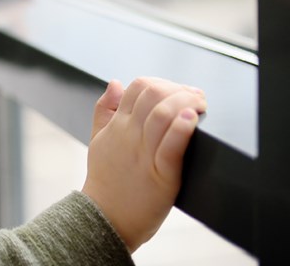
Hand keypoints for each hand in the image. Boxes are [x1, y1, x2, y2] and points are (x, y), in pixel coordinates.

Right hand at [81, 77, 207, 252]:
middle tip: (197, 98)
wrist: (105, 219)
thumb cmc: (106, 181)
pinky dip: (182, 129)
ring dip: (185, 102)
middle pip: (151, 94)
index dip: (163, 83)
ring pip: (162, 114)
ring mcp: (143, 154)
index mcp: (117, 125)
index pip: (137, 86)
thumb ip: (104, 110)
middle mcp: (128, 134)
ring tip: (200, 106)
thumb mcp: (99, 140)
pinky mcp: (160, 175)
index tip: (180, 93)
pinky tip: (192, 119)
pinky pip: (170, 146)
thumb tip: (115, 82)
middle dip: (179, 89)